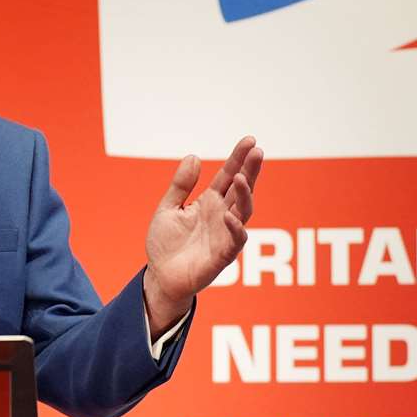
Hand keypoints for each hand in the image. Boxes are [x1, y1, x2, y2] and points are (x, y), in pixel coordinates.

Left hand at [144, 136, 262, 333]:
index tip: (249, 140)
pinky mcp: (222, 256)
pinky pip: (235, 241)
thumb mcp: (168, 208)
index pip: (228, 176)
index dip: (239, 158)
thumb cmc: (166, 244)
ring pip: (243, 211)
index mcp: (210, 203)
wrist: (159, 276)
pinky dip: (234, 228)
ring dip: (245, 194)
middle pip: (242, 189)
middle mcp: (222, 216)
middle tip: (257, 151)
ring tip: (242, 177)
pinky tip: (229, 215)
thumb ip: (181, 185)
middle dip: (250, 170)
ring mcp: (224, 235)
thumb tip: (194, 156)